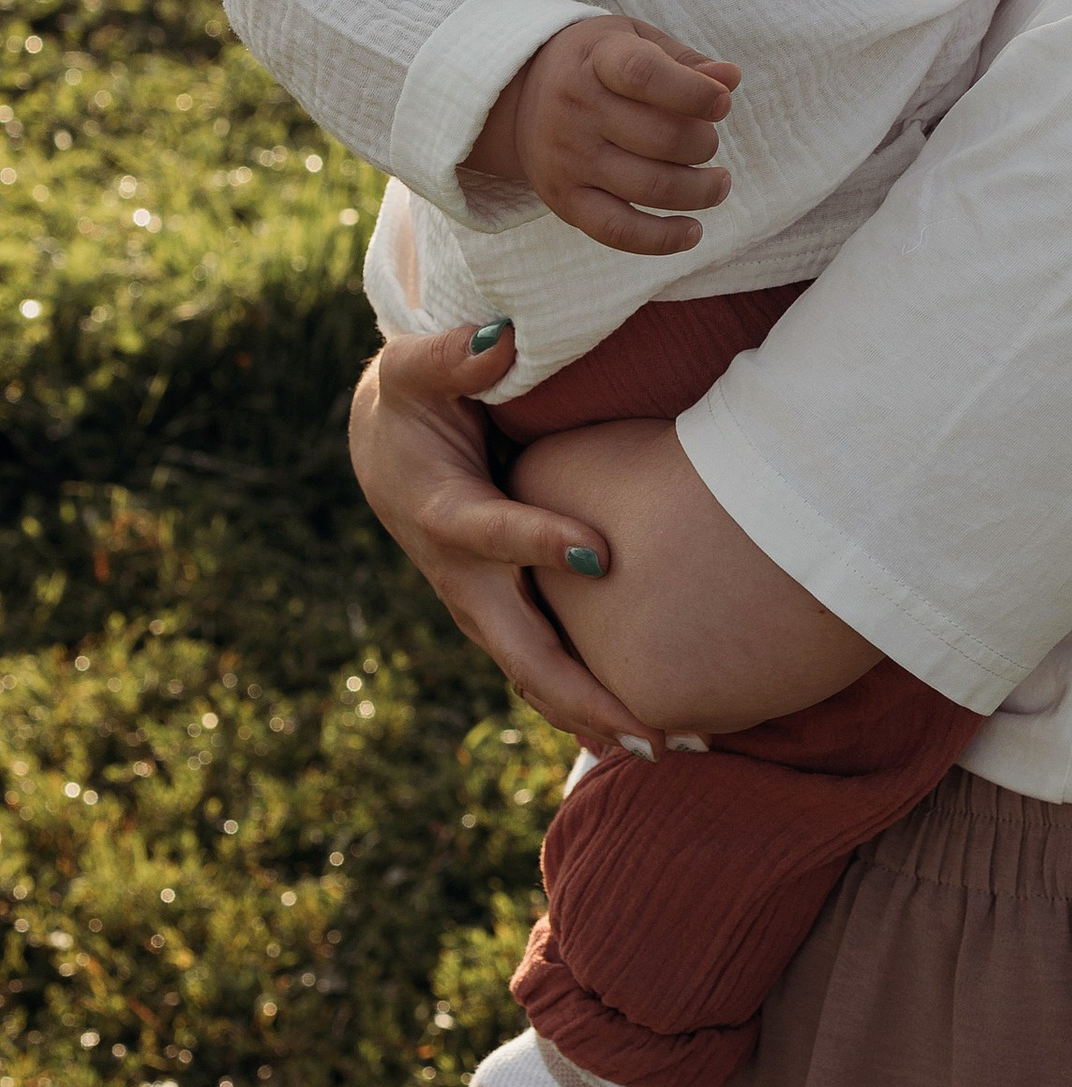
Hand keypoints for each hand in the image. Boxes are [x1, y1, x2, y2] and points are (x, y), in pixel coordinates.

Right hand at [346, 321, 666, 753]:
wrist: (386, 447)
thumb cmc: (412, 399)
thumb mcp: (415, 368)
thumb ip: (451, 356)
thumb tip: (498, 338)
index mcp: (439, 509)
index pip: (488, 532)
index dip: (536, 542)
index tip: (600, 554)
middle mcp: (460, 574)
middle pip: (518, 646)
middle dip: (580, 691)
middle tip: (646, 727)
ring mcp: (483, 604)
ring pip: (537, 674)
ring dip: (597, 717)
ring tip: (670, 748)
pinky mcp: (505, 614)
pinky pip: (548, 668)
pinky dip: (592, 706)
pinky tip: (651, 732)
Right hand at [468, 14, 739, 254]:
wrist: (515, 96)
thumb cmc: (597, 65)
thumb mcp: (635, 41)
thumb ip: (684, 60)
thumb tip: (730, 78)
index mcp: (597, 61)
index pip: (643, 74)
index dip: (693, 92)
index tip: (722, 103)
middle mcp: (576, 110)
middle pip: (660, 138)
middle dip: (704, 144)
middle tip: (708, 141)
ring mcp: (568, 159)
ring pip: (650, 187)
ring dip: (701, 191)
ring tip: (718, 183)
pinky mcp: (564, 200)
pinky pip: (618, 231)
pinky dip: (662, 239)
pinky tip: (693, 232)